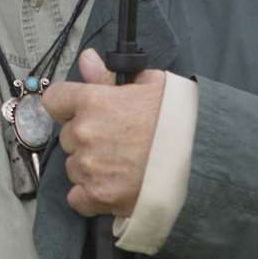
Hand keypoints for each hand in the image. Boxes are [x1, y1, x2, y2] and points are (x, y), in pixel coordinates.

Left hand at [42, 49, 164, 217]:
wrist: (202, 159)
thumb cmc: (179, 120)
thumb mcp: (150, 84)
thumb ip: (109, 74)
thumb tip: (88, 60)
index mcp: (93, 102)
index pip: (55, 100)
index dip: (67, 105)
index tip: (78, 111)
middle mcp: (84, 133)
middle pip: (68, 136)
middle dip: (86, 138)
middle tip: (116, 140)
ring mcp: (89, 166)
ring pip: (74, 166)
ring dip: (90, 166)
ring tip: (121, 164)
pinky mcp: (98, 195)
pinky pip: (78, 197)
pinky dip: (91, 195)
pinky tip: (112, 186)